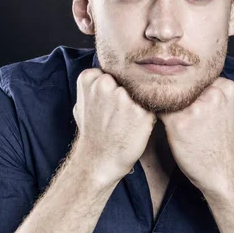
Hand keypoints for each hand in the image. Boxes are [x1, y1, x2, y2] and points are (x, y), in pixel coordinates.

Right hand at [72, 69, 156, 186]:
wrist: (98, 160)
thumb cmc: (92, 132)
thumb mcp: (81, 103)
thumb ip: (93, 84)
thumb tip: (105, 73)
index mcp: (89, 77)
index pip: (114, 71)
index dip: (115, 88)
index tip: (108, 105)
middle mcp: (106, 84)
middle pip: (129, 80)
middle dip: (129, 94)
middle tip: (119, 114)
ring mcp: (124, 97)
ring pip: (141, 92)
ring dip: (140, 104)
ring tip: (127, 121)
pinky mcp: (142, 112)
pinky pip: (152, 106)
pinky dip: (148, 116)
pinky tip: (137, 127)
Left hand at [156, 77, 233, 195]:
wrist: (224, 171)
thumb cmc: (221, 143)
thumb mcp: (227, 110)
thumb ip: (211, 93)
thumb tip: (185, 81)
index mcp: (226, 87)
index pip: (196, 77)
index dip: (187, 86)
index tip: (183, 96)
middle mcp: (213, 93)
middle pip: (182, 84)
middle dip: (176, 94)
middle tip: (177, 109)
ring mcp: (195, 107)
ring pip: (169, 95)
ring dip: (165, 104)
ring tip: (174, 120)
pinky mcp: (179, 122)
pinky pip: (159, 110)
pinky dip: (158, 115)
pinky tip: (167, 126)